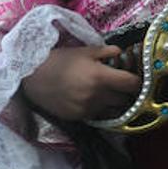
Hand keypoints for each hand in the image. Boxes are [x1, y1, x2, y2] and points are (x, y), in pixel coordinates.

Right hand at [21, 45, 140, 121]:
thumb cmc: (58, 59)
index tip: (133, 77)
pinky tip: (90, 100)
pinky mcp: (78, 117)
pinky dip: (98, 109)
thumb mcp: (83, 51)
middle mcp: (97, 96)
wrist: (31, 77)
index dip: (136, 80)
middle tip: (120, 86)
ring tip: (107, 95)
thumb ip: (105, 52)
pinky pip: (96, 115)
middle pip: (125, 100)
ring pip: (113, 111)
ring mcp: (88, 109)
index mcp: (101, 77)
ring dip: (113, 103)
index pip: (132, 84)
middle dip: (125, 93)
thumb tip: (120, 53)